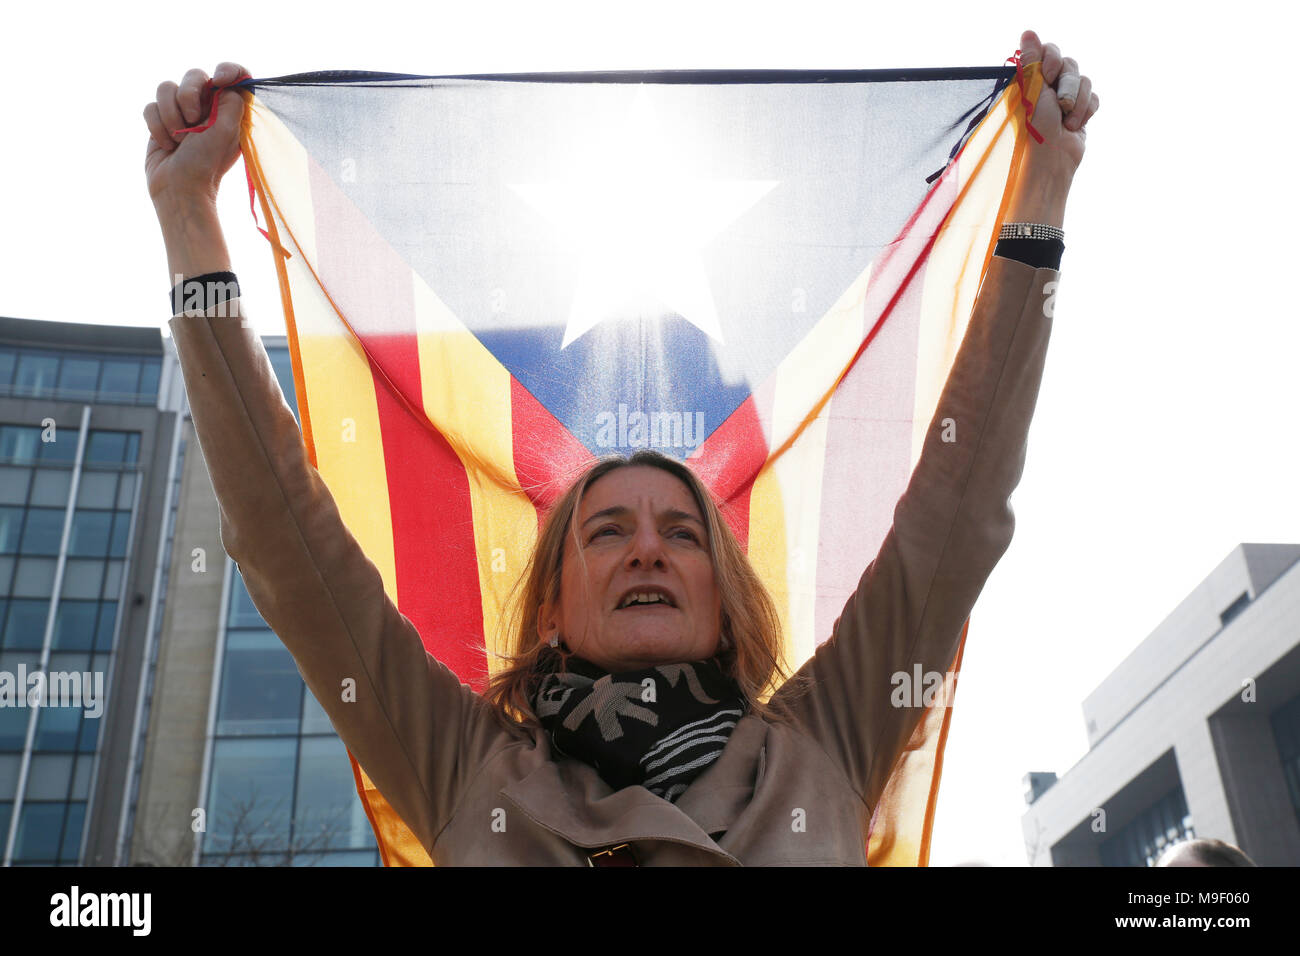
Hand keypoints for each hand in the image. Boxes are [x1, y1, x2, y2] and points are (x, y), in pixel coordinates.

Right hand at [144, 62, 248, 204]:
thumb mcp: (226, 131)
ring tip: (179, 139)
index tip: (220, 78)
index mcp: (229, 110)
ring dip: (170, 114)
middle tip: (192, 119)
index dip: (228, 70)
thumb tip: (229, 84)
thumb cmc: (205, 163)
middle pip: (194, 76)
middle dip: (189, 94)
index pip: (234, 76)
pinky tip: (167, 145)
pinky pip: (151, 106)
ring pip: (166, 88)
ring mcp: (182, 113)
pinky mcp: (160, 120)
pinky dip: (157, 126)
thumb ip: (231, 102)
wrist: (179, 187)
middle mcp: (207, 108)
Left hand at [1017, 30, 1097, 176]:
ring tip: (1066, 122)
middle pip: (1070, 63)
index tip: (1047, 75)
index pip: (1049, 50)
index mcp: (1032, 79)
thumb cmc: (1035, 127)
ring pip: (1085, 80)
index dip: (1052, 59)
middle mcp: (1048, 87)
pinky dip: (1086, 111)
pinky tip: (1075, 126)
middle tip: (1058, 104)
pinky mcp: (1081, 112)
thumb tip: (1028, 32)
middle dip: (1066, 84)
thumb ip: (1031, 61)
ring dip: (1077, 102)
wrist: (1053, 159)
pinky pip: (1094, 98)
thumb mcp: (1031, 90)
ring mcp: (1066, 100)